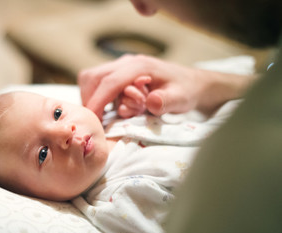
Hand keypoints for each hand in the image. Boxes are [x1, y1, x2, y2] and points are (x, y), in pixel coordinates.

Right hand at [78, 54, 252, 118]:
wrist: (191, 83)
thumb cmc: (186, 91)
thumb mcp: (181, 98)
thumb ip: (167, 101)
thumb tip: (150, 102)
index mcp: (140, 66)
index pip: (109, 82)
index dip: (97, 102)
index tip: (92, 121)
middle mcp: (127, 62)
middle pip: (92, 76)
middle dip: (90, 100)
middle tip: (98, 120)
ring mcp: (122, 66)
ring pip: (91, 79)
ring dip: (93, 98)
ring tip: (107, 115)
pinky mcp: (119, 73)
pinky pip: (98, 83)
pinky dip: (98, 97)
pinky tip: (111, 109)